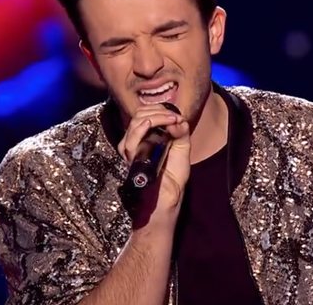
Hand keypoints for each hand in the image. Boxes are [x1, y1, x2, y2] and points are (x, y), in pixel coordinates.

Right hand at [118, 104, 190, 226]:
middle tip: (174, 118)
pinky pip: (131, 140)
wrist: (166, 202)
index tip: (176, 116)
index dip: (159, 110)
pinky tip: (156, 125)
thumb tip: (178, 119)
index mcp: (147, 139)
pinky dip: (143, 128)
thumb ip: (181, 134)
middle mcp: (136, 143)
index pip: (144, 115)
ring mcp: (132, 151)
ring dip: (154, 117)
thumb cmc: (172, 180)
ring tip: (171, 120)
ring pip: (134, 124)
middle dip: (157, 111)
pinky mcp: (132, 161)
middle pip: (138, 115)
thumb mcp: (182, 151)